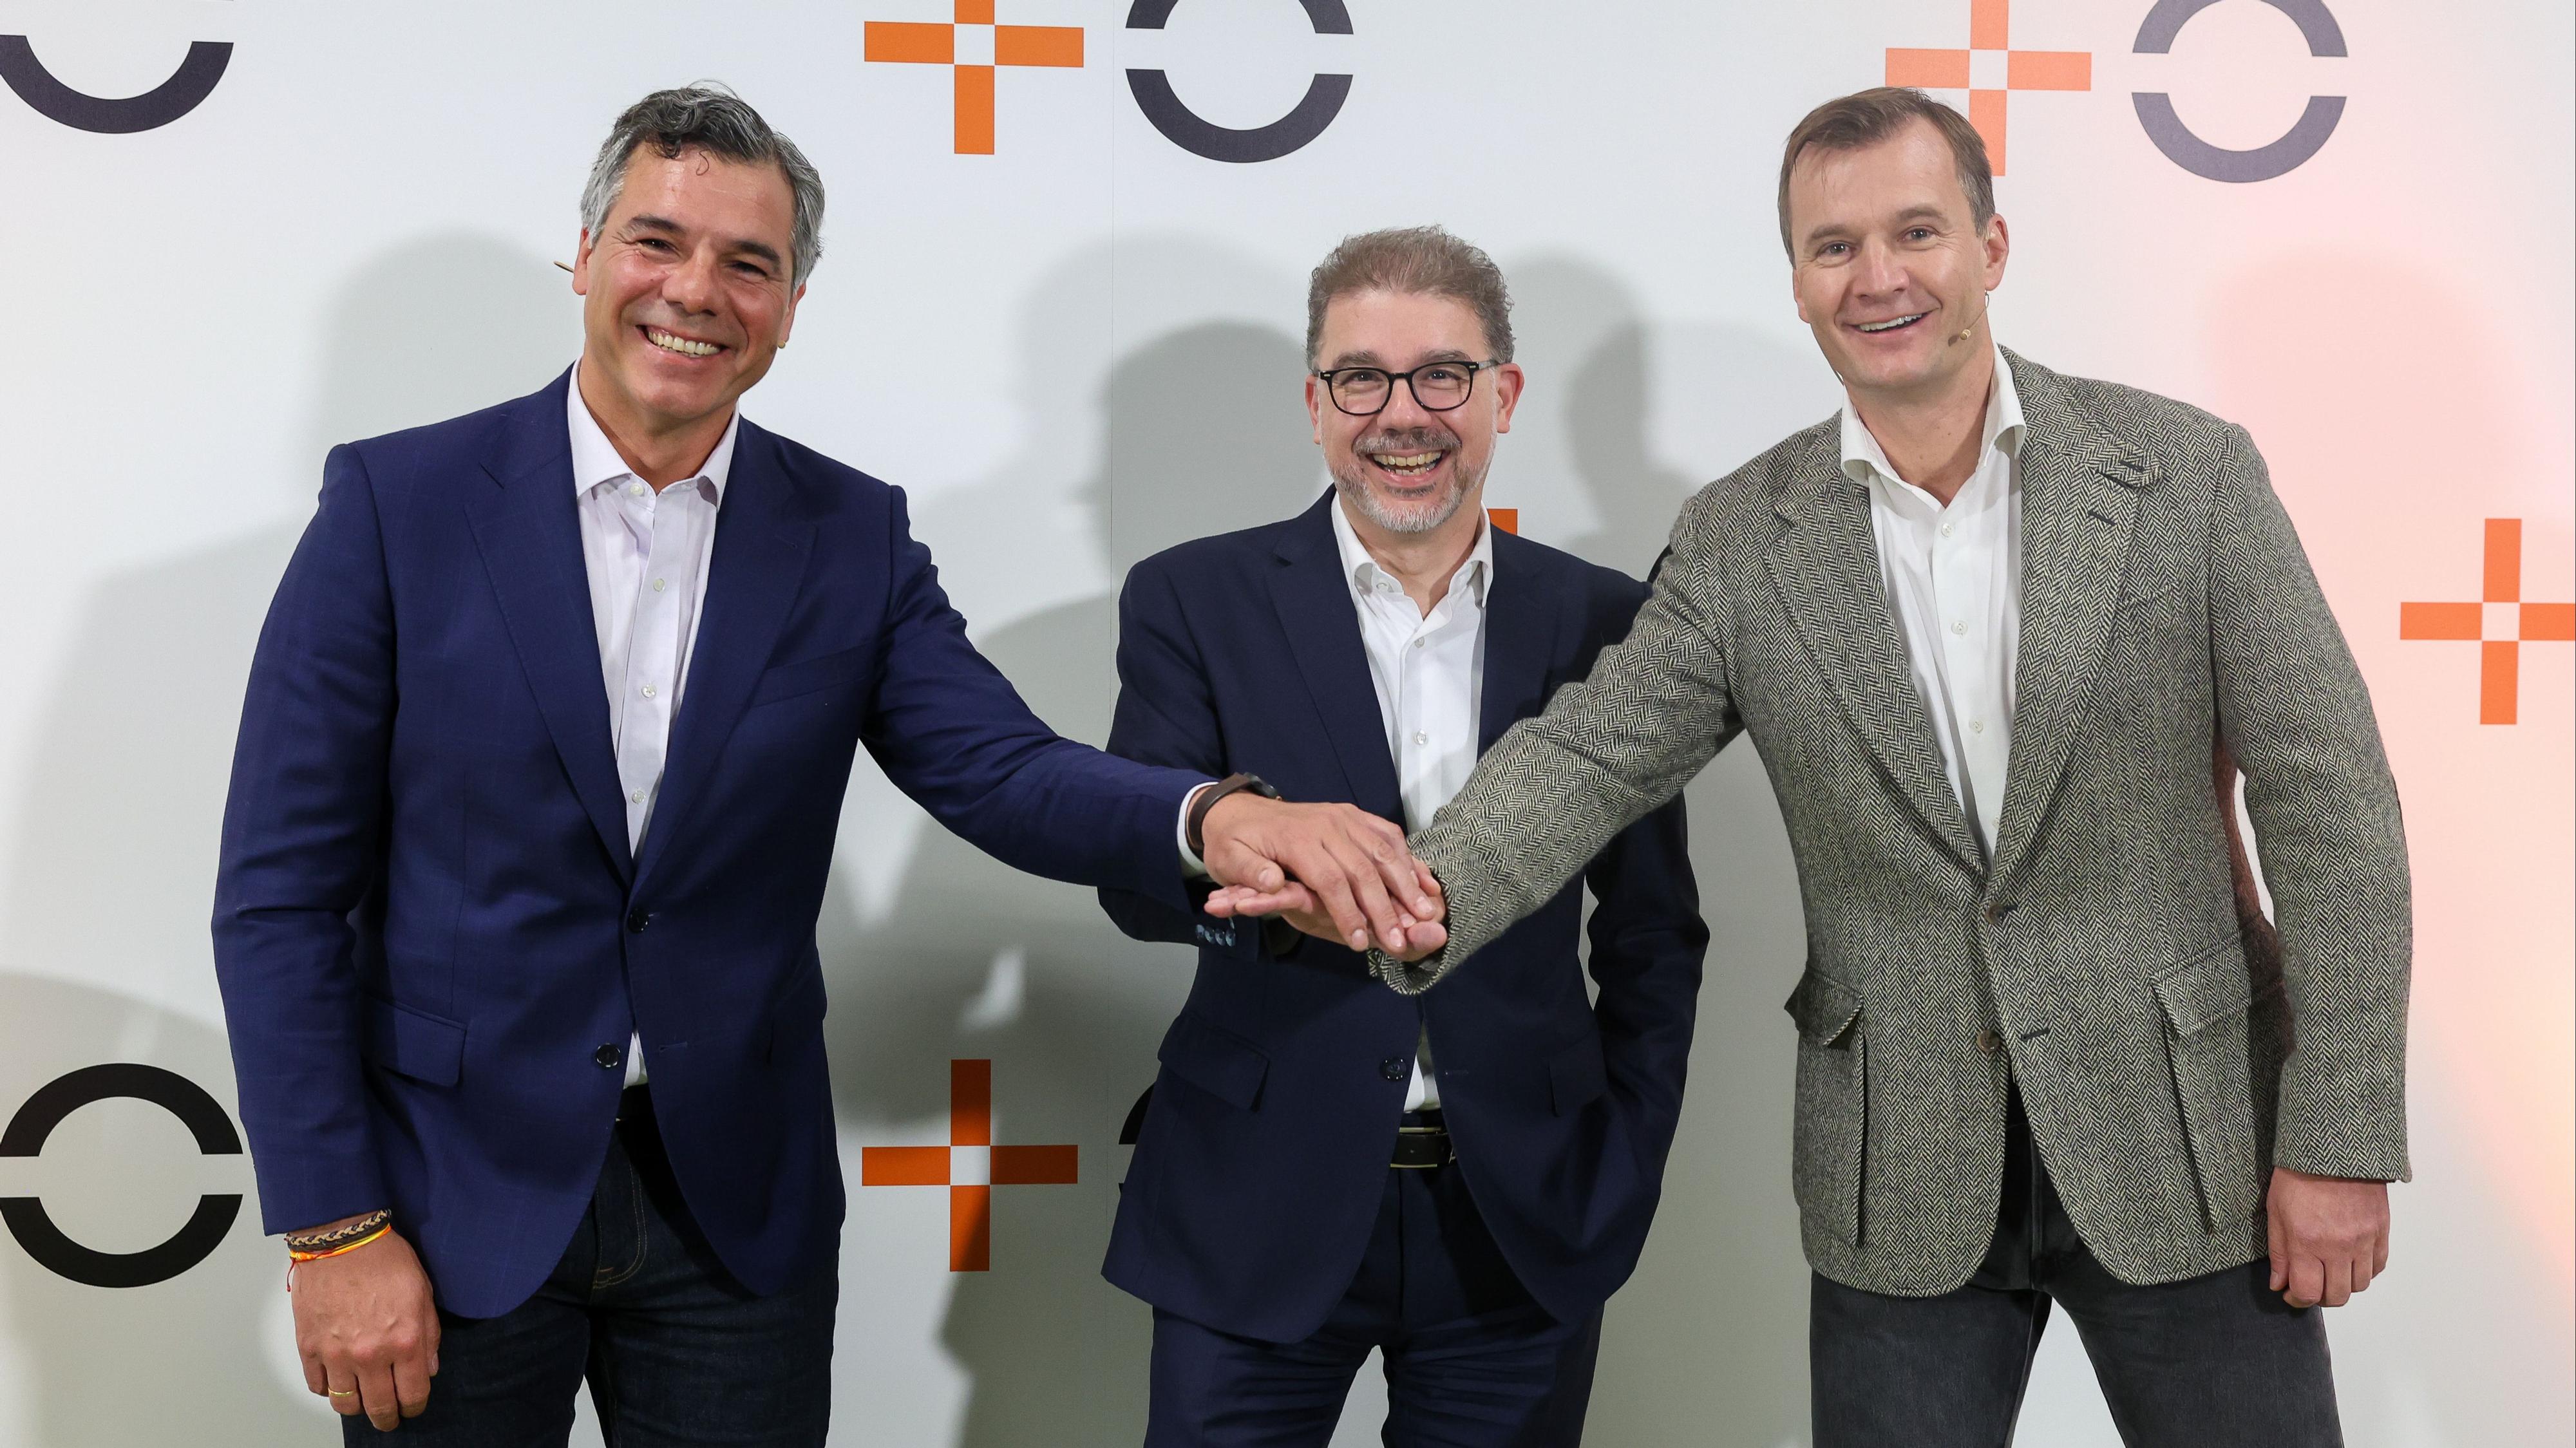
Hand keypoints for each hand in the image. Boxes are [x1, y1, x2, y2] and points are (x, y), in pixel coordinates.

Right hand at [292, 1221, 440, 1431]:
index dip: (415, 1407)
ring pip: (345, 1403)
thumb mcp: (423, 1293)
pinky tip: (338, 1381)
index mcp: (405, 1341)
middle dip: (387, 1418)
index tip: (413, 1407)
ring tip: (363, 1400)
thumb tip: (428, 1368)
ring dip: (357, 1406)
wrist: (343, 1240)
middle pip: (379, 1406)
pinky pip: (318, 1385)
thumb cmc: (386, 1260)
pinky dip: (328, 1389)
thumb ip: (429, 1335)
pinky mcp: (309, 1347)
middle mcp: (371, 1354)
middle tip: (389, 1418)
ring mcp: (336, 1354)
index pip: (413, 1393)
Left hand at [1197, 794, 1441, 953]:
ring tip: (1426, 913)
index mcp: (1297, 839)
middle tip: (1403, 942)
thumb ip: (1250, 873)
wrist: (1235, 811)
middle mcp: (1326, 824)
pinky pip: (1386, 832)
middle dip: (1387, 907)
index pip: (1331, 880)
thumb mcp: (1228, 860)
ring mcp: (1343, 816)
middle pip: (1365, 868)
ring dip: (1407, 882)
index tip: (1362, 943)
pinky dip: (1406, 856)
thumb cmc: (1232, 844)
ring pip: (1383, 849)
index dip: (1349, 913)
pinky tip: (1422, 879)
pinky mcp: (1352, 814)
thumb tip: (1272, 883)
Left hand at [2266, 1167, 2389, 1307]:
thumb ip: (2279, 1253)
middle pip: (2336, 1296)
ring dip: (2343, 1286)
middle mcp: (2338, 1247)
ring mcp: (2364, 1240)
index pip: (2307, 1292)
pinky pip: (2378, 1266)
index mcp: (2307, 1242)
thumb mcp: (2276, 1212)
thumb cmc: (2297, 1176)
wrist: (2334, 1149)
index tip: (2290, 1294)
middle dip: (2319, 1297)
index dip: (2296, 1300)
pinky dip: (2364, 1271)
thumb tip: (2279, 1285)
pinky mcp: (2381, 1231)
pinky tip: (2350, 1261)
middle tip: (2310, 1286)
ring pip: (2359, 1285)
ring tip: (2329, 1273)